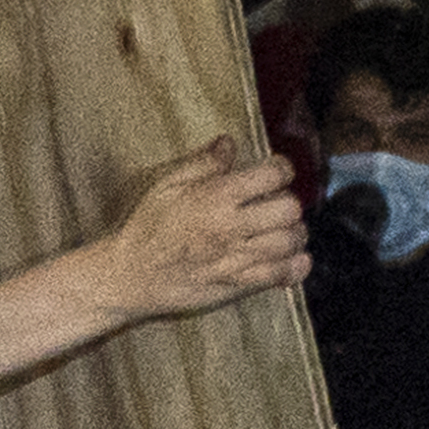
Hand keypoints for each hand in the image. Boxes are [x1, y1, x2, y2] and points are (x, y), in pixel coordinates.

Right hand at [99, 139, 310, 319]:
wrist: (131, 275)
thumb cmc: (145, 227)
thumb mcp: (166, 184)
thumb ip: (203, 163)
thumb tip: (229, 143)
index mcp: (216, 196)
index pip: (272, 176)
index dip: (282, 168)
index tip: (278, 169)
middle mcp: (232, 227)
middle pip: (289, 210)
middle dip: (289, 201)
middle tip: (279, 202)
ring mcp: (237, 258)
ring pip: (289, 243)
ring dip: (294, 233)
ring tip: (284, 229)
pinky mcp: (236, 285)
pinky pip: (278, 276)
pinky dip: (295, 267)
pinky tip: (296, 258)